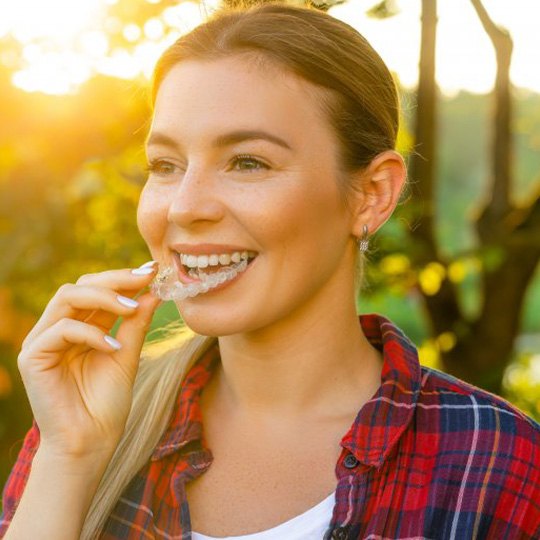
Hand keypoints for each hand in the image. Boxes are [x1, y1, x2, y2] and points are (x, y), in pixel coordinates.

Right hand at [17, 262, 161, 460]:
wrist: (90, 444)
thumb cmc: (107, 404)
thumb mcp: (127, 357)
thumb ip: (136, 325)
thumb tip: (152, 292)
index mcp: (82, 328)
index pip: (98, 290)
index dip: (123, 278)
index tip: (152, 270)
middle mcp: (59, 329)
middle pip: (81, 286)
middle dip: (115, 279)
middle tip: (145, 277)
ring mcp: (43, 341)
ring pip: (67, 297)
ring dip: (104, 298)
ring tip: (132, 308)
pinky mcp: (32, 357)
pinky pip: (60, 330)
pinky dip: (91, 333)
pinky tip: (114, 346)